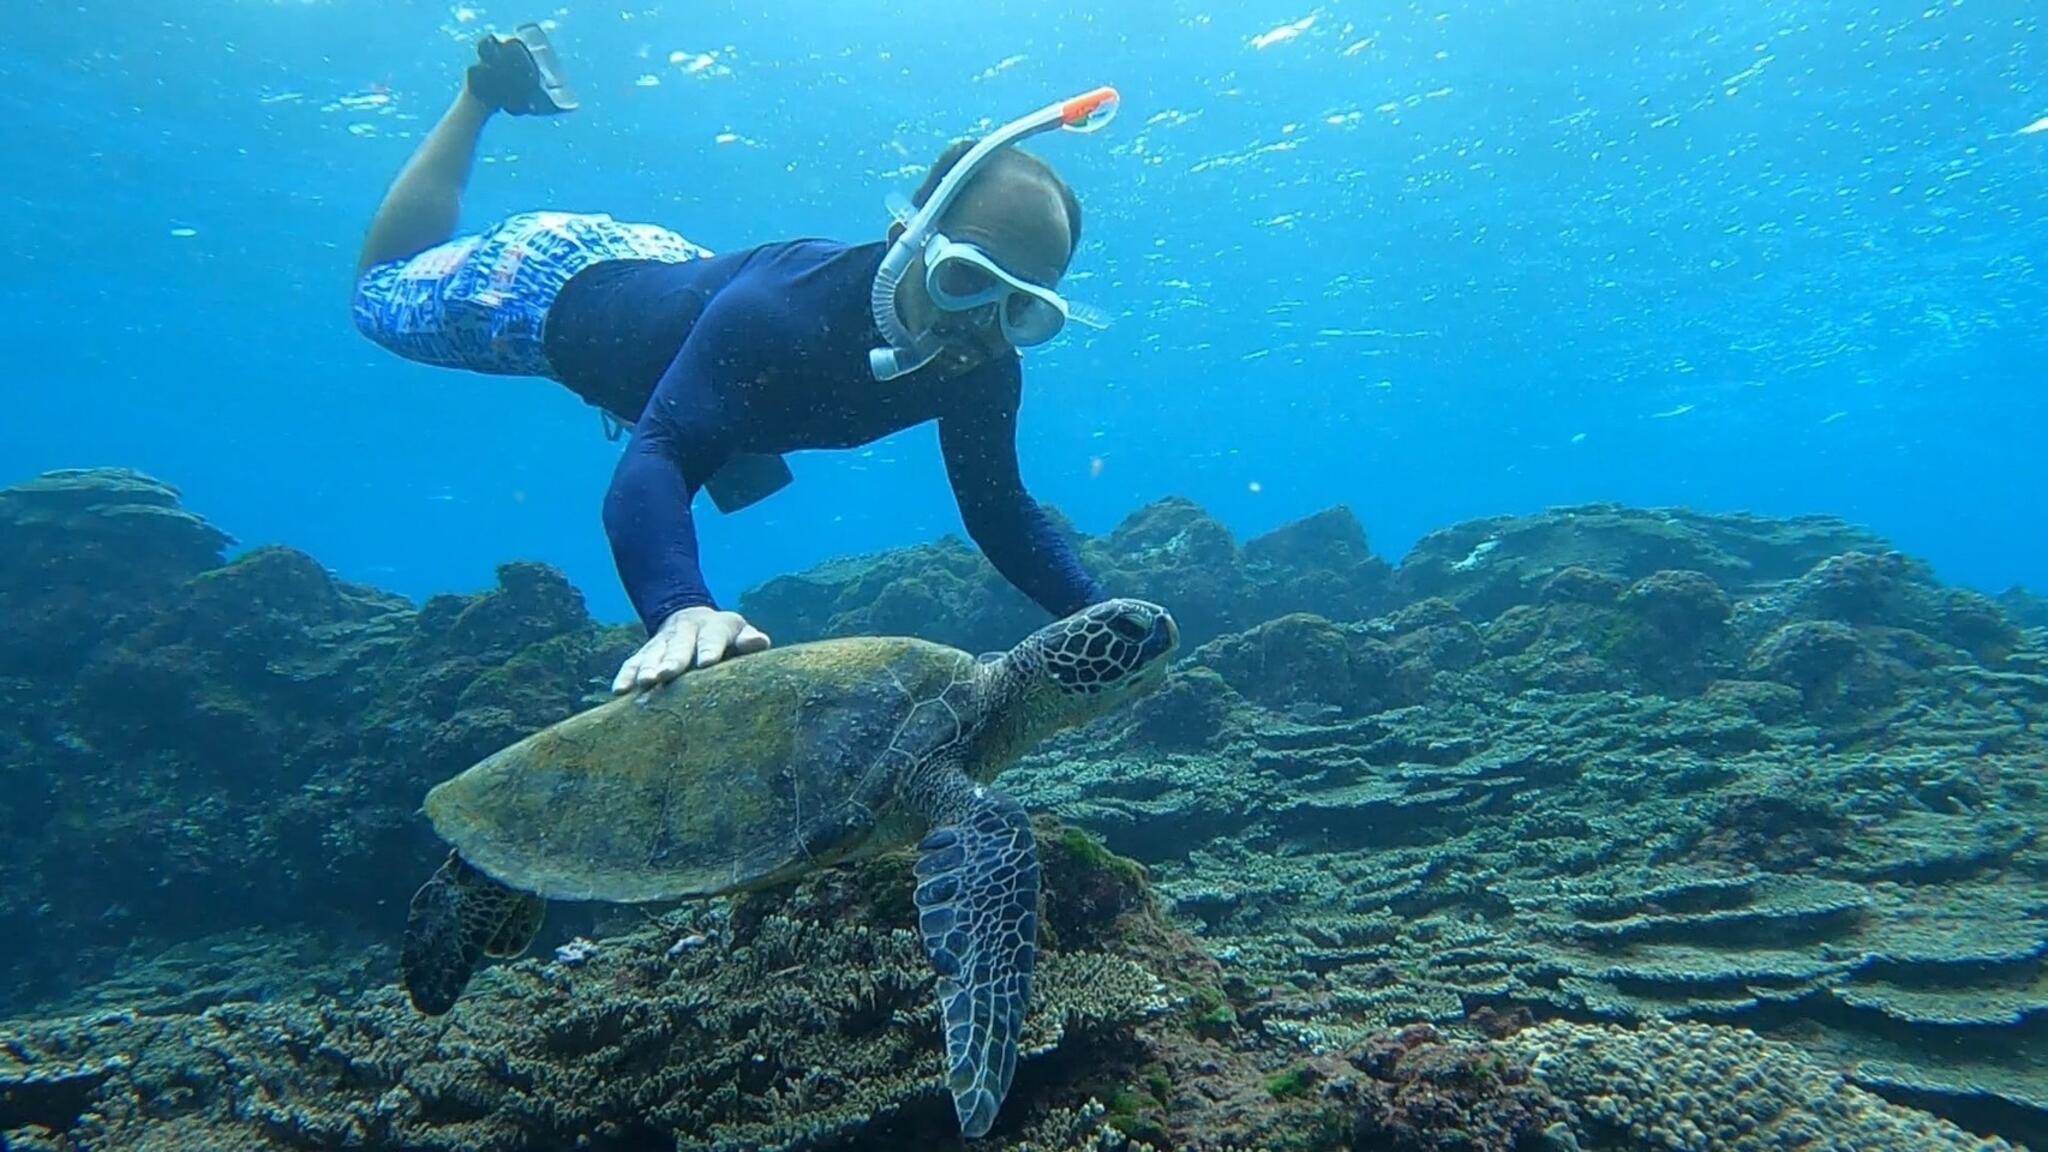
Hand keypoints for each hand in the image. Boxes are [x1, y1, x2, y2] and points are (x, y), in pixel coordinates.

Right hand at [612, 606, 769, 693]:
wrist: (693, 619)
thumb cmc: (727, 638)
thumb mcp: (740, 634)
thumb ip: (749, 640)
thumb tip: (759, 642)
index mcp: (714, 626)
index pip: (713, 637)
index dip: (709, 649)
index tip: (707, 662)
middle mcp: (685, 630)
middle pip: (679, 645)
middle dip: (673, 659)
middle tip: (667, 674)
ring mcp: (663, 641)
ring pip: (653, 653)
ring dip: (648, 667)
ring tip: (644, 683)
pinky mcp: (645, 651)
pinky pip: (632, 661)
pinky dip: (625, 674)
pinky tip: (619, 690)